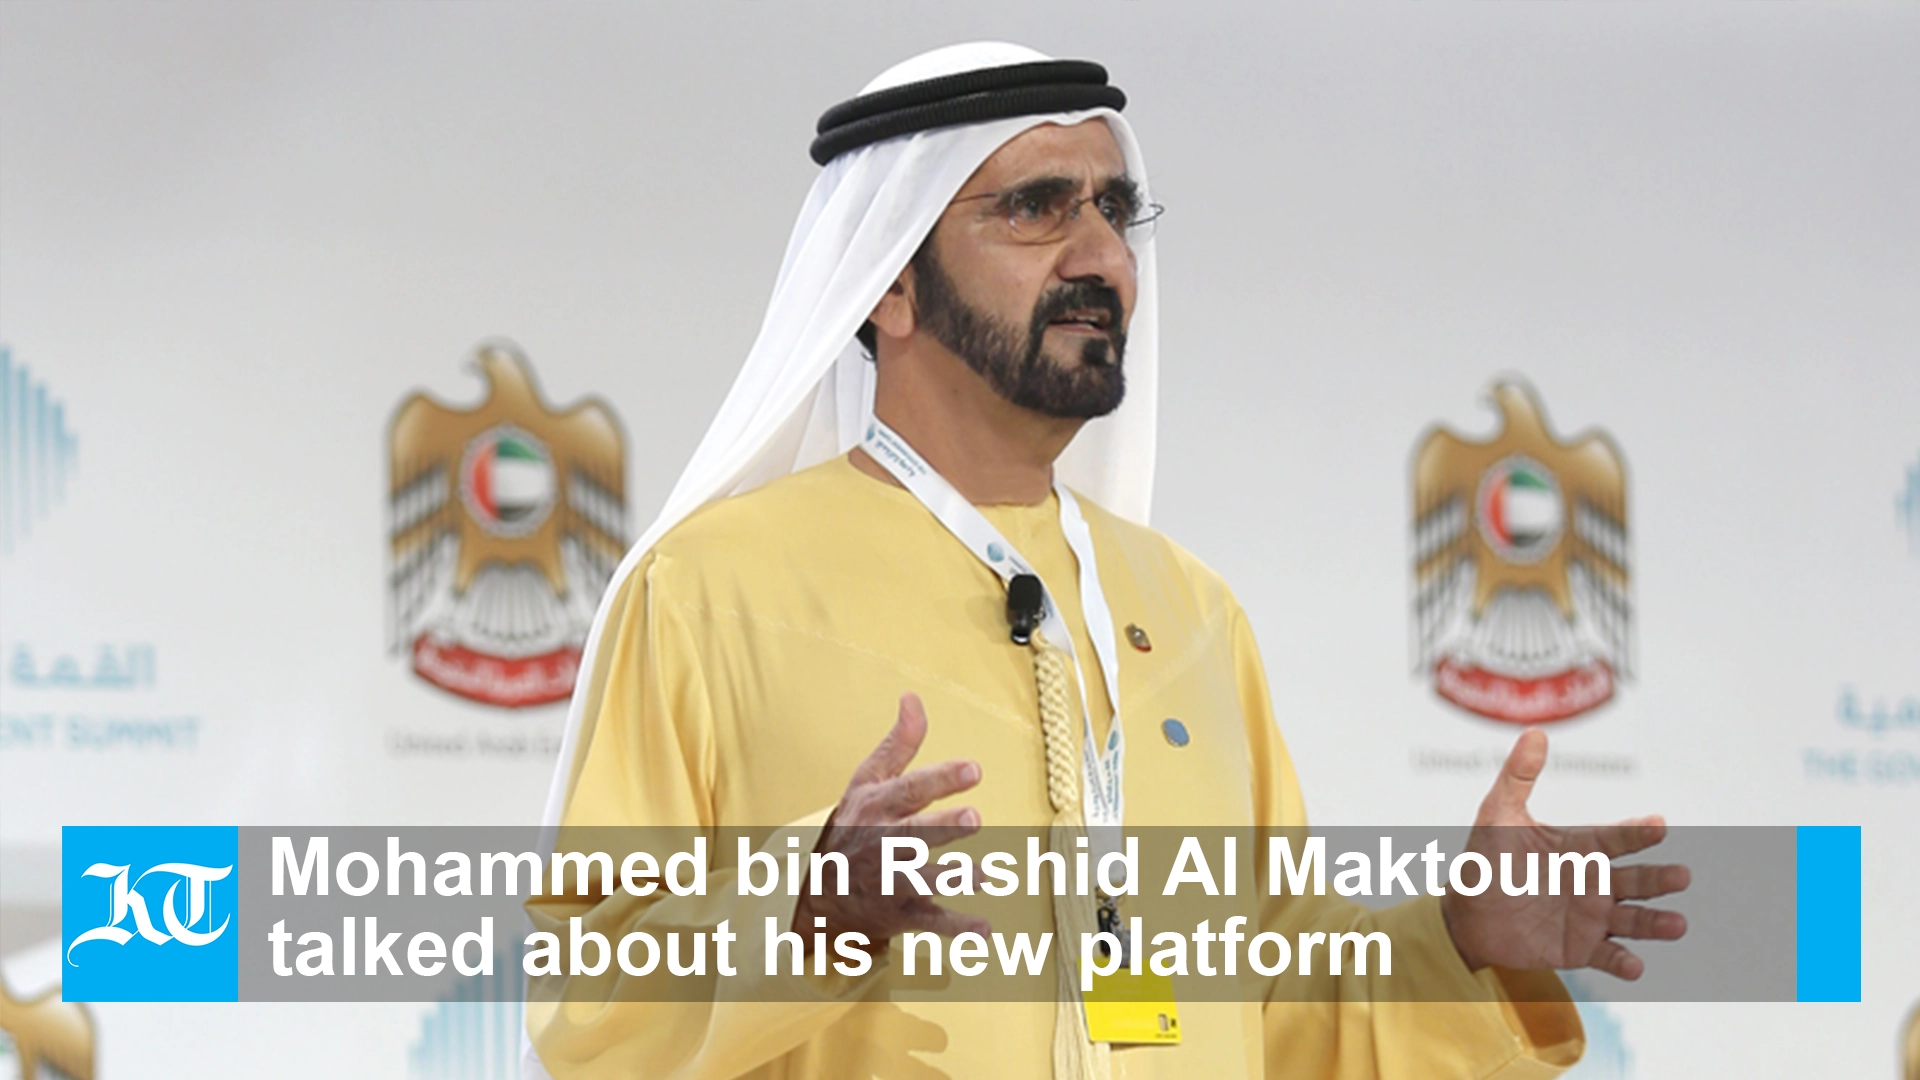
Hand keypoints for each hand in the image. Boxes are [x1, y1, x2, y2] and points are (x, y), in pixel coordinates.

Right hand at [794, 693, 988, 949]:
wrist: (818, 890)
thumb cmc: (854, 825)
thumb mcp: (868, 780)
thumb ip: (898, 743)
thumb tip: (913, 697)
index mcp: (879, 807)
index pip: (910, 789)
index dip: (941, 779)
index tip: (974, 769)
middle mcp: (885, 843)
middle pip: (915, 835)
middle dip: (943, 828)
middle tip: (974, 818)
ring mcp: (892, 881)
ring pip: (923, 880)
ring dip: (954, 877)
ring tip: (986, 874)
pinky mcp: (901, 914)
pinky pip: (929, 924)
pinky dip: (956, 930)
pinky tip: (985, 930)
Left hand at [1440, 729, 1689, 978]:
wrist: (1466, 914)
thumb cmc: (1485, 860)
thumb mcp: (1498, 815)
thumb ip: (1518, 777)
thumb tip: (1534, 731)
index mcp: (1580, 848)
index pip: (1616, 838)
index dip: (1637, 833)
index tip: (1659, 825)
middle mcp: (1594, 882)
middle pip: (1635, 880)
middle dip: (1660, 879)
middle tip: (1682, 876)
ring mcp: (1592, 917)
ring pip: (1633, 919)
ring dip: (1655, 923)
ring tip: (1676, 925)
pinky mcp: (1581, 949)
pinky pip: (1608, 957)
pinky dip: (1623, 962)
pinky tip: (1635, 965)